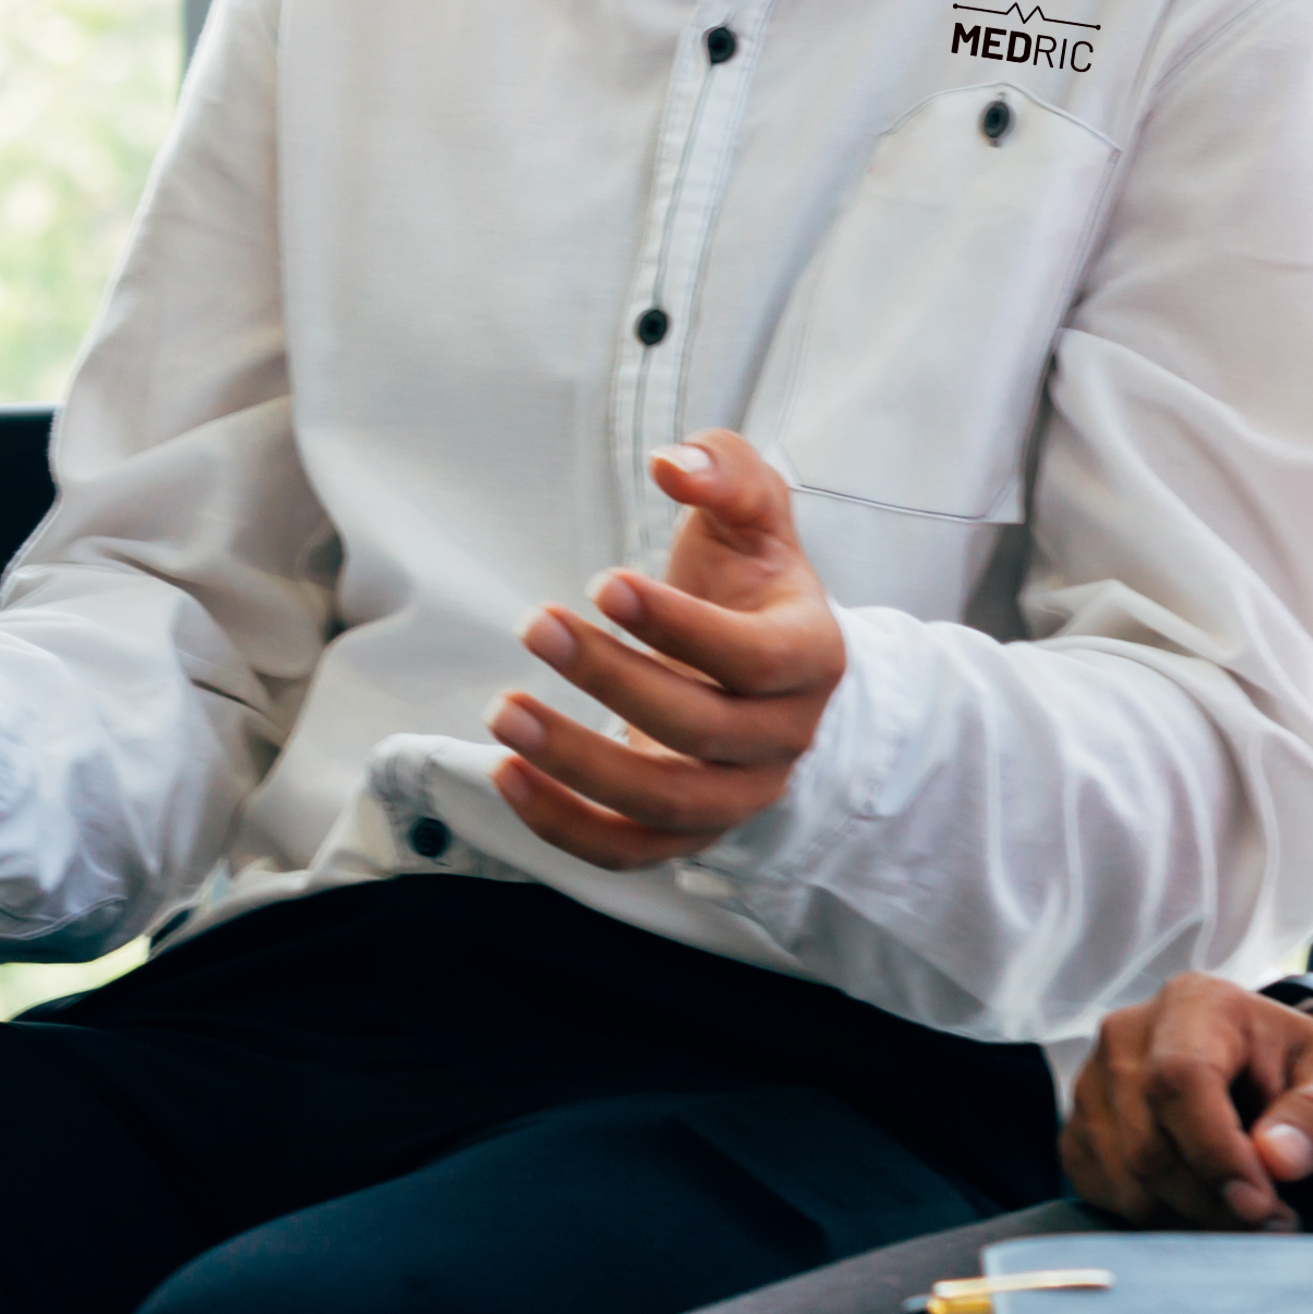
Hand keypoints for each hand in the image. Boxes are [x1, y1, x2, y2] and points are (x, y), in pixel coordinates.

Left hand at [493, 434, 847, 869]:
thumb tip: (673, 463)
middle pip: (700, 730)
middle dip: (610, 679)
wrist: (768, 669)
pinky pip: (628, 850)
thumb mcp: (754, 514)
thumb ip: (726, 472)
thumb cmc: (750, 583)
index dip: (678, 626)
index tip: (601, 581)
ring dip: (578, 763)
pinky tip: (505, 774)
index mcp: (809, 657)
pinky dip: (564, 825)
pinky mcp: (686, 834)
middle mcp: (782, 738)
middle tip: (533, 623)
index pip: (752, 657)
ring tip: (503, 710)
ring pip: (664, 802)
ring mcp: (738, 796)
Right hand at [1061, 972, 1312, 1228]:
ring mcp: (1093, 1081)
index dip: (1214, 1152)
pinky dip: (1159, 1220)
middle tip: (1276, 1223)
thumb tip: (1277, 1158)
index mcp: (1196, 1003)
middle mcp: (1127, 1034)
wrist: (1279, 1083)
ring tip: (1250, 1219)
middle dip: (1212, 1202)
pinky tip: (1205, 1211)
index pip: (1179, 1079)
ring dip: (1191, 1219)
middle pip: (1146, 1140)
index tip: (1260, 1205)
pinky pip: (1104, 1191)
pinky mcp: (1081, 1128)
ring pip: (1124, 1176)